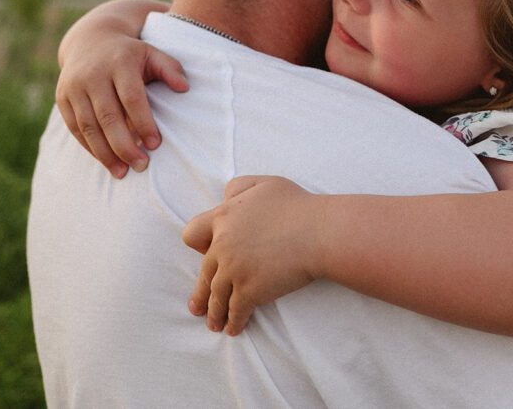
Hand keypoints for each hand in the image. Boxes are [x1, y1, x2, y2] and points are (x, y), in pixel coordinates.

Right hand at [56, 34, 187, 177]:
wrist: (90, 40)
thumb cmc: (130, 54)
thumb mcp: (152, 53)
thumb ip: (170, 69)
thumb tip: (185, 88)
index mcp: (119, 63)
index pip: (131, 98)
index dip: (143, 123)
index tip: (155, 145)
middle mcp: (93, 75)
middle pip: (108, 117)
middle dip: (124, 146)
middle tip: (142, 166)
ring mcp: (74, 87)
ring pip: (88, 126)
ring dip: (105, 153)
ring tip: (122, 172)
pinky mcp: (62, 98)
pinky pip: (75, 128)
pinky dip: (90, 147)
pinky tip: (106, 161)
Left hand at [182, 176, 325, 335]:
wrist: (319, 232)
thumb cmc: (298, 206)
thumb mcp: (264, 183)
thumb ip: (239, 187)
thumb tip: (225, 197)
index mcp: (224, 217)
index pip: (193, 234)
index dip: (199, 246)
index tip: (205, 256)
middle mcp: (222, 244)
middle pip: (203, 273)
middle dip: (201, 293)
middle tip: (197, 307)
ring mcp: (233, 270)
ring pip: (216, 296)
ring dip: (214, 312)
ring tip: (215, 324)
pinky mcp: (249, 291)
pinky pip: (235, 311)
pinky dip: (234, 322)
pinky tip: (234, 329)